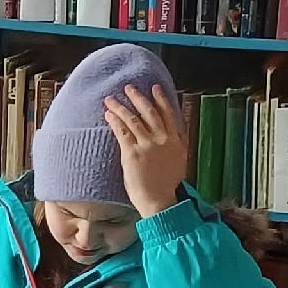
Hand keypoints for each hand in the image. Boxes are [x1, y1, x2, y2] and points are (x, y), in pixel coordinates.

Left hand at [104, 84, 189, 217]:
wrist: (159, 200)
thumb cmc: (166, 184)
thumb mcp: (179, 160)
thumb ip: (177, 143)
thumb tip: (175, 131)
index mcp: (176, 140)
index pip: (169, 114)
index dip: (161, 99)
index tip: (155, 88)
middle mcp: (163, 140)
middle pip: (150, 112)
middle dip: (138, 98)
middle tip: (129, 88)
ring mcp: (147, 145)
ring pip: (133, 119)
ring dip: (121, 107)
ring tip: (110, 99)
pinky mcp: (133, 153)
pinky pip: (122, 132)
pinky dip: (115, 121)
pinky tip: (108, 115)